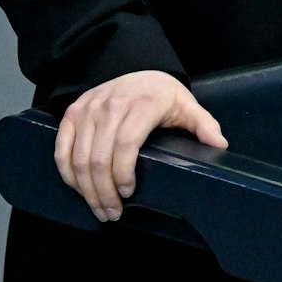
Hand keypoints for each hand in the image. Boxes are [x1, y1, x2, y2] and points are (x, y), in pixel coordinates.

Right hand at [53, 69, 227, 221]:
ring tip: (99, 208)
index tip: (129, 193)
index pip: (125, 144)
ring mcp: (88, 109)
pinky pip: (62, 148)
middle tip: (112, 213)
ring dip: (86, 189)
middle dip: (103, 192)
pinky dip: (67, 172)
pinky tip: (79, 188)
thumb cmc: (160, 93)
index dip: (123, 173)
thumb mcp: (186, 105)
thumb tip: (219, 146)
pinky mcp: (73, 113)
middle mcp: (110, 106)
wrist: (136, 68)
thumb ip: (204, 125)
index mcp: (141, 104)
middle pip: (99, 158)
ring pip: (79, 157)